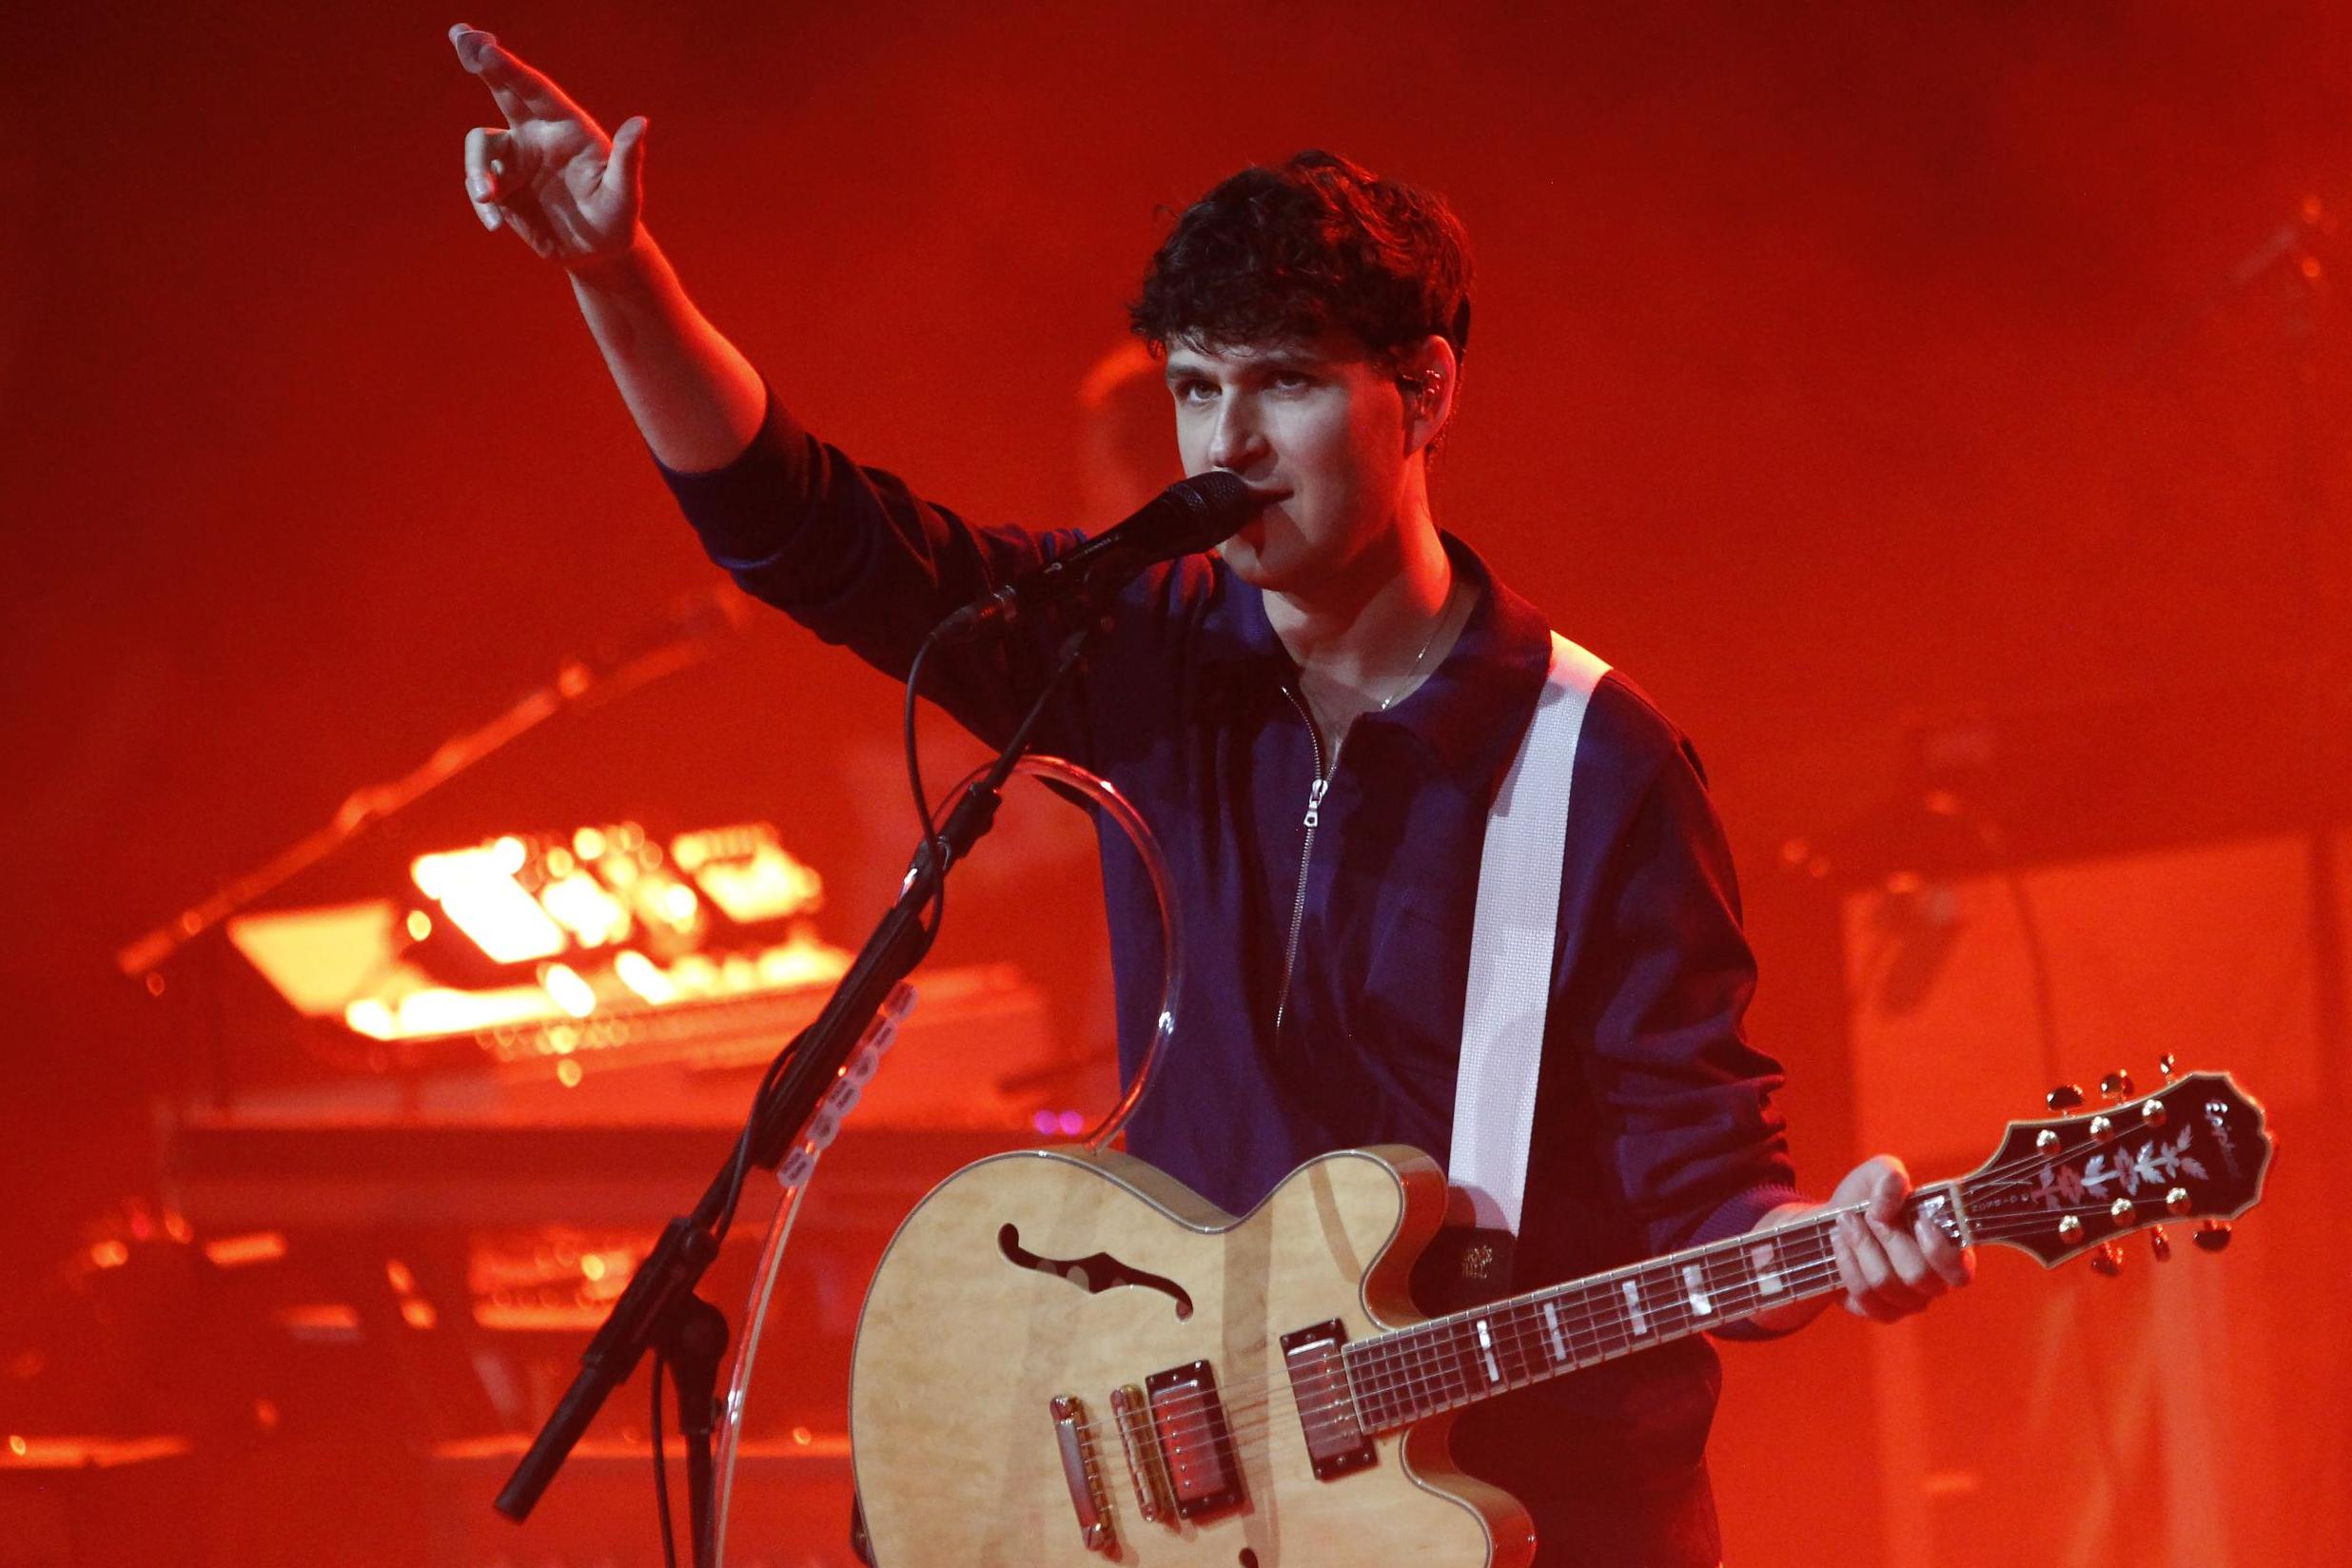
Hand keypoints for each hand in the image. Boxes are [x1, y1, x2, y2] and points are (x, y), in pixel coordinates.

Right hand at [450, 23, 646, 266]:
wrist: (599, 251)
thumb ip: (627, 159)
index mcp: (566, 127)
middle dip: (478, 60)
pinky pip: (479, 186)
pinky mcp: (502, 189)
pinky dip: (483, 204)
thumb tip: (640, 123)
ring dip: (477, 170)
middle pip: (502, 90)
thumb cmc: (618, 217)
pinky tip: (495, 226)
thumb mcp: (625, 193)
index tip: (485, 46)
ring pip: (480, 147)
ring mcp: (516, 161)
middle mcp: (537, 135)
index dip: (508, 67)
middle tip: (458, 32)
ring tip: (488, 199)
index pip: (534, 89)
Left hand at [1827, 1155, 1974, 1322]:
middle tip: (1869, 1214)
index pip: (1961, 1271)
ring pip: (1886, 1283)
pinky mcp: (1879, 1311)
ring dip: (1861, 1246)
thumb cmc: (1868, 1198)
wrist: (1835, 1222)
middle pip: (1918, 1275)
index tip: (1917, 1220)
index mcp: (1948, 1250)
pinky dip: (1847, 1264)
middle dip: (1888, 1237)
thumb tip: (1885, 1206)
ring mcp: (1907, 1301)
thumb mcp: (1878, 1174)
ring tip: (1846, 1222)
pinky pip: (1863, 1296)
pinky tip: (1840, 1243)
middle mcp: (1933, 1281)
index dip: (1939, 1250)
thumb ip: (1890, 1177)